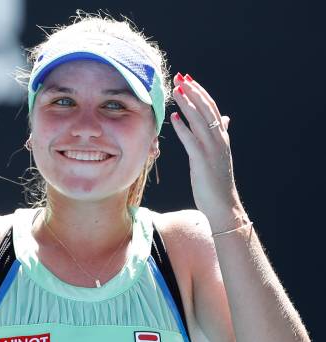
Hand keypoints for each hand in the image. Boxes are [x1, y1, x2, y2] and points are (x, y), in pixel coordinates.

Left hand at [170, 73, 243, 224]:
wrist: (223, 204)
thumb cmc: (217, 180)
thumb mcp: (220, 153)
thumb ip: (221, 134)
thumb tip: (226, 119)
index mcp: (222, 136)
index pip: (211, 108)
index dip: (200, 92)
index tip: (188, 80)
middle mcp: (219, 139)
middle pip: (206, 109)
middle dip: (193, 91)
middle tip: (180, 78)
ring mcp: (212, 149)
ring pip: (199, 120)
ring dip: (187, 104)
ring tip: (176, 91)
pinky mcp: (203, 160)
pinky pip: (191, 140)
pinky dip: (183, 127)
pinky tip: (174, 117)